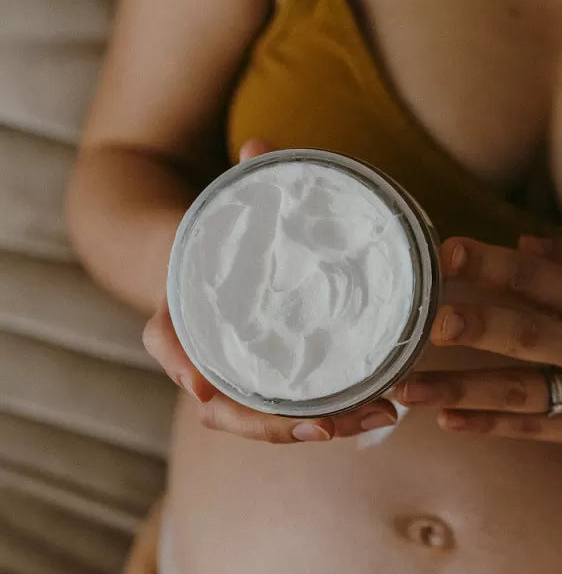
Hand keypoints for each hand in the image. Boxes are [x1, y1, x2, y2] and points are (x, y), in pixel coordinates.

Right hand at [142, 138, 397, 442]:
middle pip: (227, 409)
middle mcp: (207, 357)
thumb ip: (247, 180)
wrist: (217, 258)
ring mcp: (244, 374)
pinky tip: (379, 408)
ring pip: (267, 421)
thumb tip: (260, 145)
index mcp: (182, 316)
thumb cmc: (225, 236)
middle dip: (276, 425)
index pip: (169, 346)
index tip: (201, 388)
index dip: (183, 368)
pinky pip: (298, 411)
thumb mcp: (232, 207)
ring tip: (380, 414)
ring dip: (320, 428)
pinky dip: (335, 417)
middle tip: (330, 424)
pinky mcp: (280, 380)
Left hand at [395, 230, 561, 451]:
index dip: (494, 262)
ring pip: (519, 391)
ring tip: (409, 389)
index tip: (449, 250)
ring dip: (460, 389)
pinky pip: (537, 430)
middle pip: (527, 335)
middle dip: (475, 325)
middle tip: (426, 320)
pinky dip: (492, 426)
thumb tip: (523, 244)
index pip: (543, 278)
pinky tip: (451, 422)